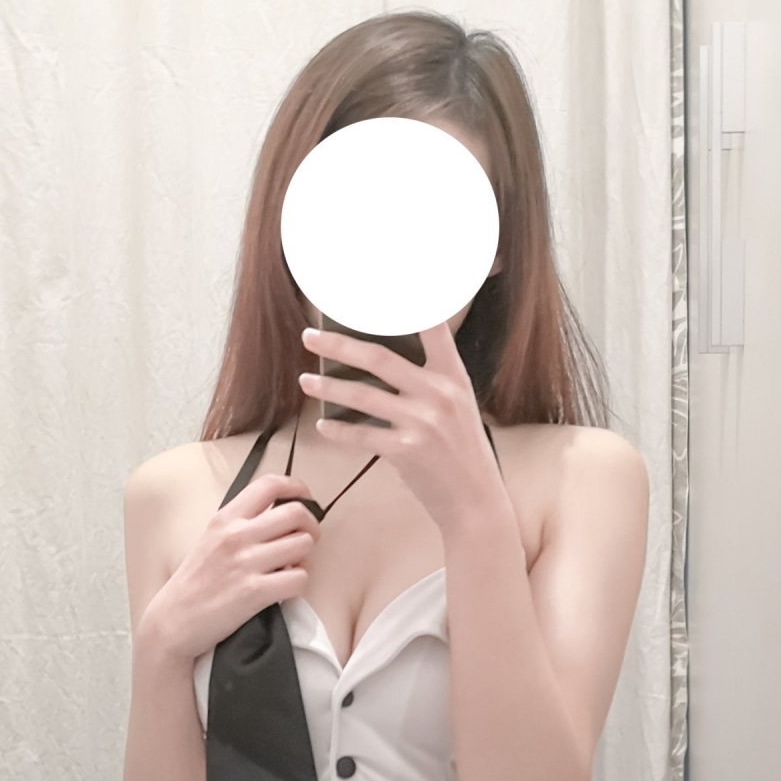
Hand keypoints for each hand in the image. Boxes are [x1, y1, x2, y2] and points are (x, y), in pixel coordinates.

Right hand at [142, 471, 320, 661]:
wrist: (173, 620)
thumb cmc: (194, 584)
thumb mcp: (210, 540)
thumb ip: (240, 525)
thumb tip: (278, 518)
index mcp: (225, 519)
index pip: (269, 485)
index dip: (297, 487)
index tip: (306, 498)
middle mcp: (236, 535)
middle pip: (296, 513)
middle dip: (311, 527)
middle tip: (307, 540)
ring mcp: (246, 563)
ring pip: (303, 545)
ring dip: (306, 558)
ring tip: (292, 568)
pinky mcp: (255, 591)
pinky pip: (299, 579)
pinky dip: (298, 584)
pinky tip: (285, 588)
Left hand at [299, 320, 509, 540]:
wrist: (474, 500)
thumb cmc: (462, 453)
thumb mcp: (460, 407)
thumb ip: (431, 383)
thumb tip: (383, 365)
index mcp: (453, 377)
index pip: (433, 327)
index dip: (410, 301)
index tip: (384, 280)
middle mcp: (438, 394)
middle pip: (379, 358)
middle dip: (338, 345)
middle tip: (309, 336)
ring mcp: (421, 423)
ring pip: (362, 395)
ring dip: (329, 386)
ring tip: (306, 381)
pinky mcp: (405, 451)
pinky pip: (361, 435)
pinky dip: (339, 430)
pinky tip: (324, 425)